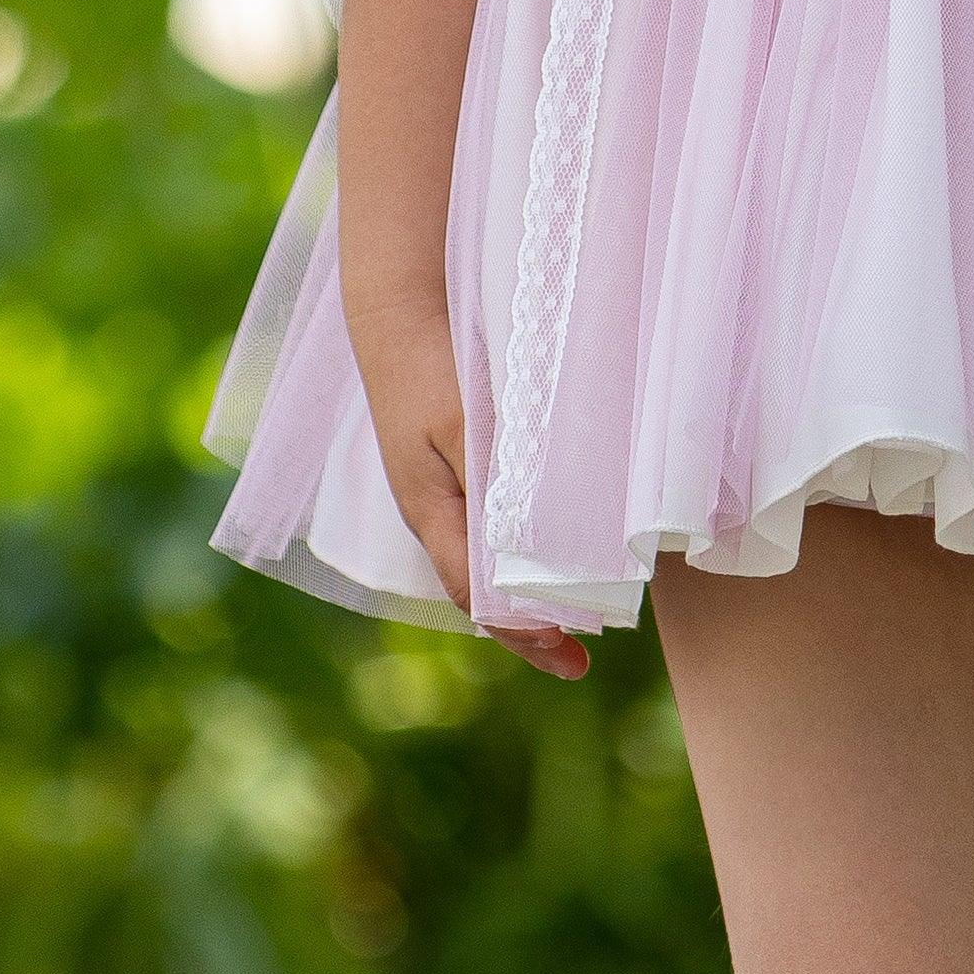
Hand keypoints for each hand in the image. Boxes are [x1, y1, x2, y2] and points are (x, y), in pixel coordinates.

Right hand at [352, 302, 592, 683]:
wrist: (396, 315)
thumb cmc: (429, 369)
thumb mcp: (461, 425)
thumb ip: (490, 483)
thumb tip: (524, 545)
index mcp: (431, 515)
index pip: (474, 597)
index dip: (520, 633)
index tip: (565, 653)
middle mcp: (433, 517)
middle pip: (479, 595)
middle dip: (527, 630)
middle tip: (578, 658)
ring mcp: (439, 497)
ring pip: (483, 567)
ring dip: (522, 597)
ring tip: (573, 622)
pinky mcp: (450, 473)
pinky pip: (484, 534)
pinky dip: (515, 559)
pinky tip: (547, 557)